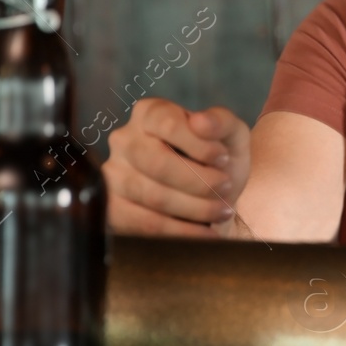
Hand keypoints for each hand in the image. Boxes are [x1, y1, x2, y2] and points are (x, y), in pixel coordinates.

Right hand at [103, 97, 250, 237]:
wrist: (213, 197)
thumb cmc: (218, 159)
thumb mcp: (231, 135)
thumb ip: (221, 122)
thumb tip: (201, 121)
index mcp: (150, 113)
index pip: (167, 124)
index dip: (199, 144)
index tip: (223, 158)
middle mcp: (124, 140)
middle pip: (157, 163)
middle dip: (199, 181)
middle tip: (224, 187)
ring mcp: (114, 175)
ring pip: (153, 196)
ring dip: (196, 208)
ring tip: (221, 210)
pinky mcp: (115, 208)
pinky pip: (145, 225)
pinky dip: (182, 232)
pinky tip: (206, 232)